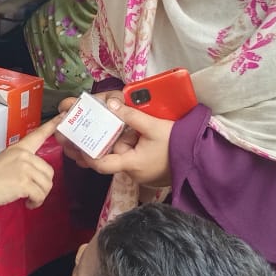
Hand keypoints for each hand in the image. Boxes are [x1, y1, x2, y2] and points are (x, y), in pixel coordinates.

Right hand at [0, 116, 57, 238]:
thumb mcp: (3, 163)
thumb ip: (19, 165)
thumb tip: (29, 177)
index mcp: (18, 148)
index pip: (38, 135)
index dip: (53, 125)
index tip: (63, 116)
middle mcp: (24, 155)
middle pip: (49, 171)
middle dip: (43, 185)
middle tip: (31, 192)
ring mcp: (25, 168)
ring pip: (47, 185)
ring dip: (39, 196)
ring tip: (28, 199)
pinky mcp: (24, 183)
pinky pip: (40, 195)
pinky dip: (35, 203)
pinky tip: (27, 203)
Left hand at [57, 96, 173, 186]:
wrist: (199, 156)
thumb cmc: (178, 143)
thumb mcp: (154, 126)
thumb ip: (132, 115)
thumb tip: (112, 104)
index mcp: (132, 164)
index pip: (101, 165)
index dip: (87, 154)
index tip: (77, 142)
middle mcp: (132, 171)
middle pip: (107, 157)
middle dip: (94, 144)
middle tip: (76, 133)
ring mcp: (139, 170)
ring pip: (118, 154)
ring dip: (108, 143)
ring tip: (91, 129)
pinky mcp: (145, 166)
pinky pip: (128, 155)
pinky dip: (122, 144)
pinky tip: (117, 132)